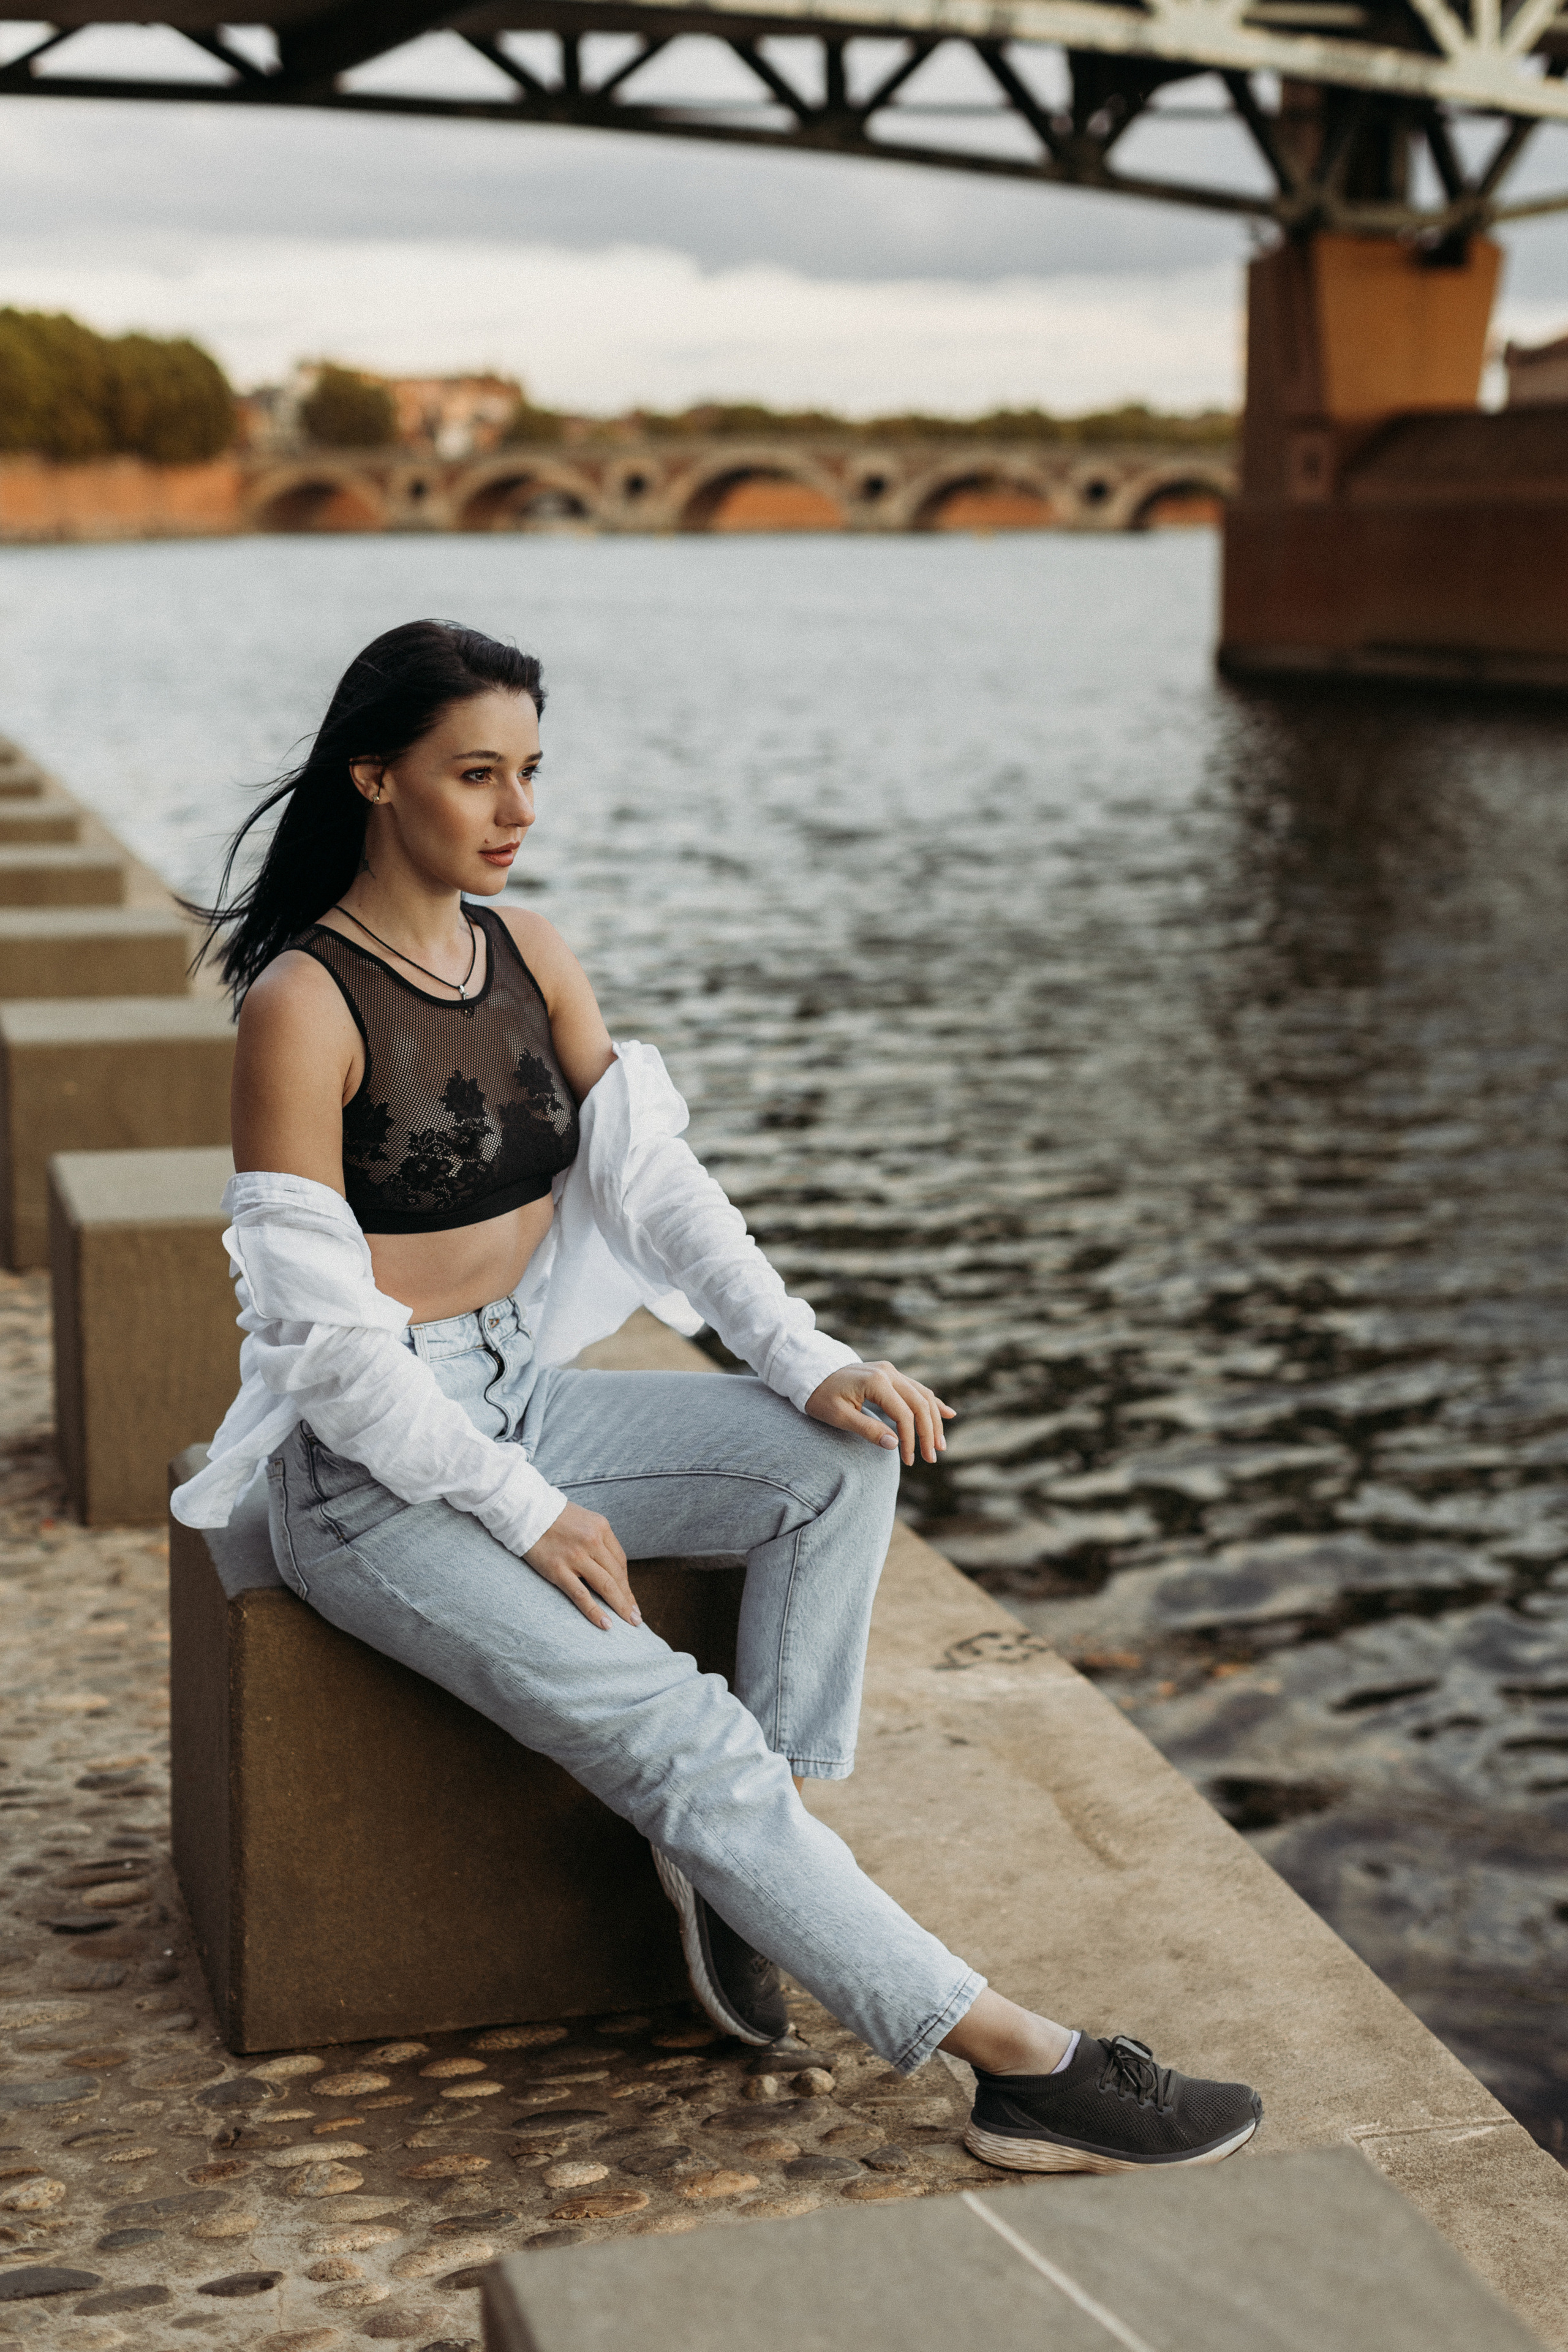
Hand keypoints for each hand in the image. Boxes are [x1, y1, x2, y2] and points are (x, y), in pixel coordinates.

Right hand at [525, 1501, 640, 1630]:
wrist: (525, 1511)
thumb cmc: (554, 1516)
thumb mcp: (584, 1520)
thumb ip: (597, 1539)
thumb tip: (609, 1564)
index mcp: (601, 1528)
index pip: (620, 1561)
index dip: (626, 1582)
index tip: (630, 1597)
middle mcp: (592, 1541)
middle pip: (617, 1575)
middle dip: (628, 1598)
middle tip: (636, 1617)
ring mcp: (575, 1556)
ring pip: (605, 1586)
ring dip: (620, 1606)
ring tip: (630, 1622)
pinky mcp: (558, 1569)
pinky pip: (581, 1595)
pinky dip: (595, 1611)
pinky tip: (606, 1624)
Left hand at [805, 1361, 955, 1465]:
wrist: (810, 1372)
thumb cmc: (820, 1396)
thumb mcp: (838, 1416)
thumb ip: (867, 1429)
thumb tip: (894, 1445)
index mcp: (876, 1382)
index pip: (904, 1414)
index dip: (910, 1439)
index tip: (909, 1460)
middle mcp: (888, 1372)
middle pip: (919, 1404)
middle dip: (928, 1432)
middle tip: (932, 1458)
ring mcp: (890, 1371)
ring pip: (922, 1396)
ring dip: (934, 1420)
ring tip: (939, 1444)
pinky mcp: (890, 1374)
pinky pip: (917, 1388)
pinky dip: (931, 1403)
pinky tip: (947, 1413)